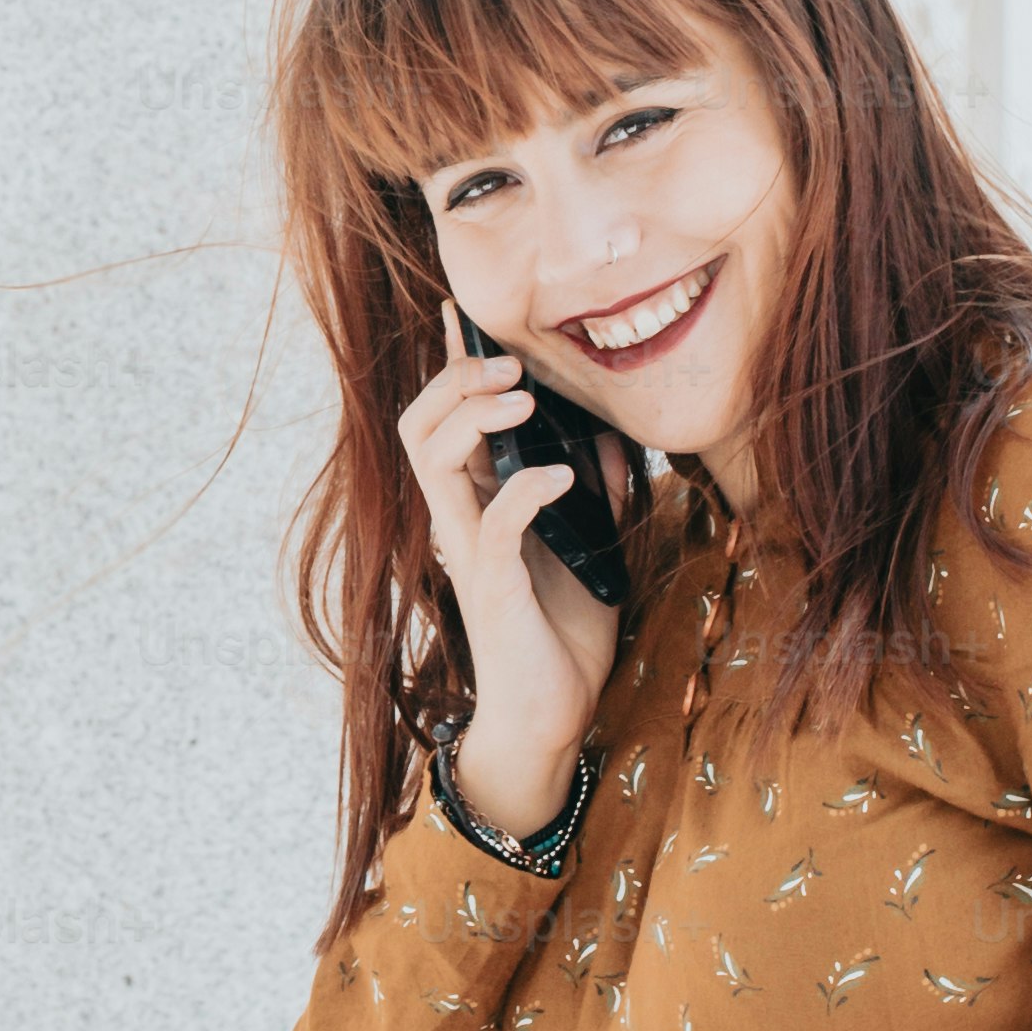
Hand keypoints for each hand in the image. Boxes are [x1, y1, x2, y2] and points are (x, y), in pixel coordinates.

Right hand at [395, 337, 632, 837]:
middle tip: (508, 368)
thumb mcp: (594, 547)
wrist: (554, 715)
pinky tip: (560, 476)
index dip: (451, 365)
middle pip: (418, 425)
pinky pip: (492, 520)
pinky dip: (523, 487)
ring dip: (472, 416)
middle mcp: (460, 519)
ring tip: (520, 402)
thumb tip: (613, 436)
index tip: (463, 314)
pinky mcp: (490, 584)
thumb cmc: (565, 634)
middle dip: (455, 380)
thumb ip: (599, 491)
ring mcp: (469, 549)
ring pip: (431, 457)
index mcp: (477, 504)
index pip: (447, 420)